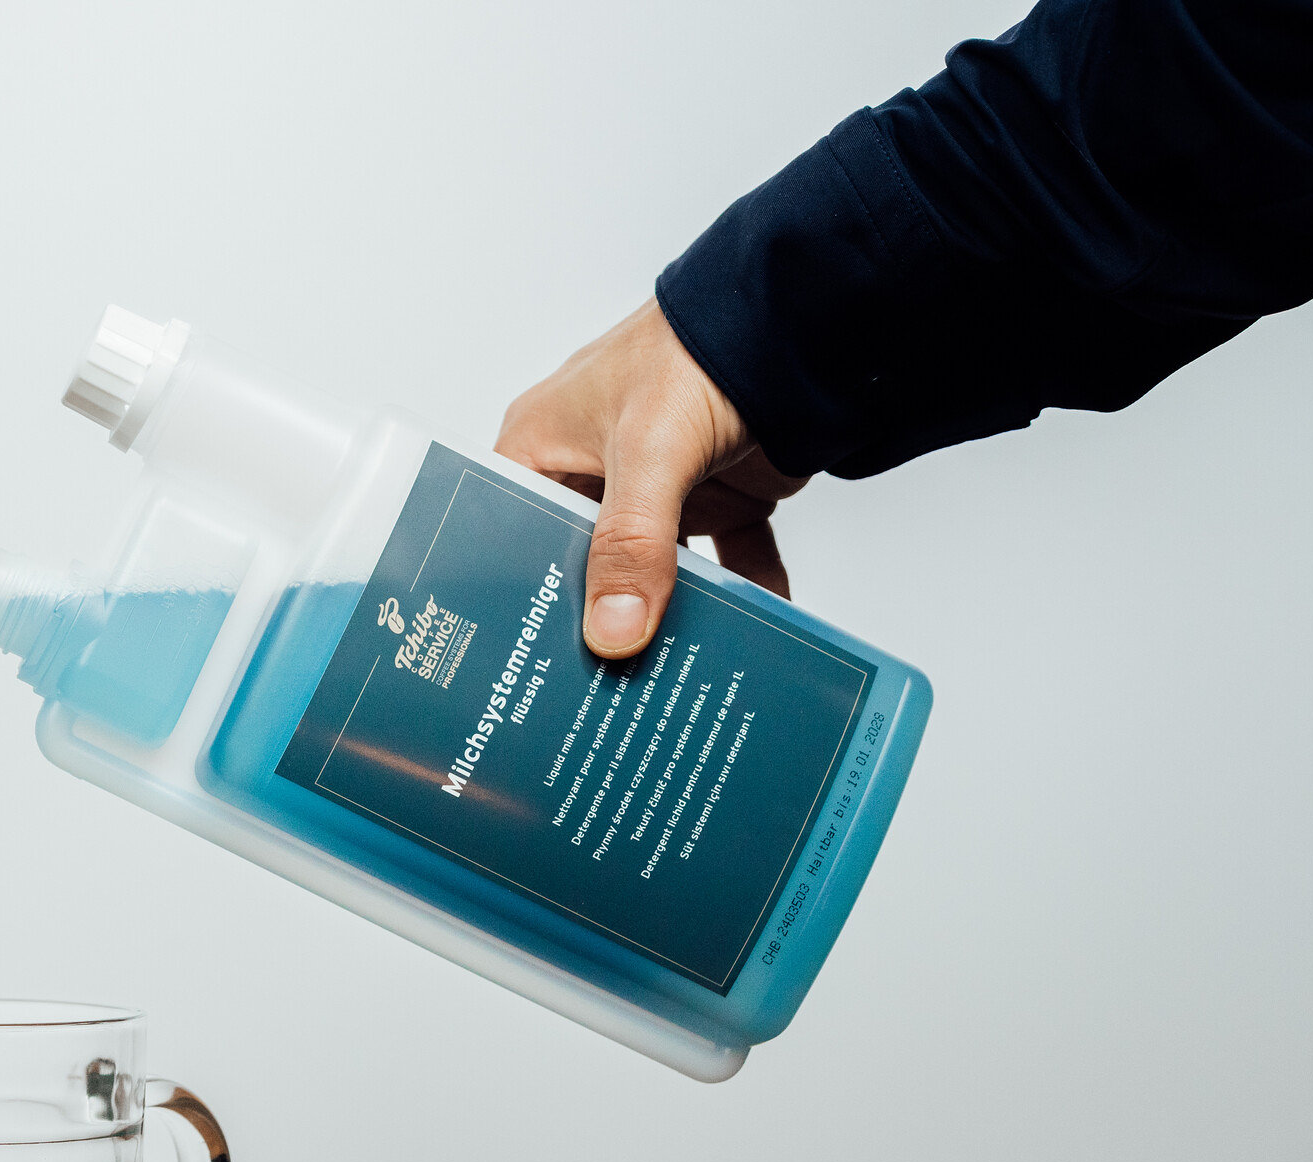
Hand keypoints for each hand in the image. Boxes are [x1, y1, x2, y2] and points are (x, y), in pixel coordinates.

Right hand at [495, 299, 805, 659]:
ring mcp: (656, 489)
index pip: (507, 537)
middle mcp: (591, 472)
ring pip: (652, 573)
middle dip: (596, 622)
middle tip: (595, 693)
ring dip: (670, 618)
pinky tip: (752, 637)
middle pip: (580, 567)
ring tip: (668, 681)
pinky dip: (741, 596)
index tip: (517, 663)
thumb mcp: (648, 451)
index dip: (511, 598)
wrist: (804, 317)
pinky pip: (723, 562)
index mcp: (542, 448)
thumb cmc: (696, 350)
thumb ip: (630, 545)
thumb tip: (614, 635)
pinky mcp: (716, 496)